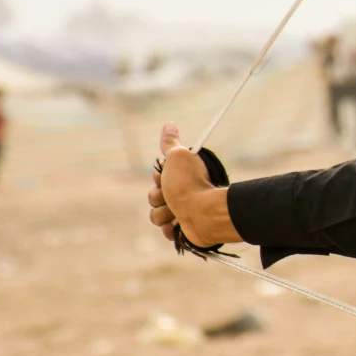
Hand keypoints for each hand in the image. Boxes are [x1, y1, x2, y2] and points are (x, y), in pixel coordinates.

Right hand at [148, 123, 239, 247]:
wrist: (203, 212)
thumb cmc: (190, 184)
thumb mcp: (178, 157)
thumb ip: (171, 143)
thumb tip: (169, 124)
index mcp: (179, 178)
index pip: (156, 179)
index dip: (158, 179)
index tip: (166, 177)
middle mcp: (180, 195)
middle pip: (152, 198)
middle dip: (159, 197)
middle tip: (173, 195)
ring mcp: (181, 214)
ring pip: (155, 216)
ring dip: (164, 213)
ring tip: (179, 211)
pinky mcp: (182, 231)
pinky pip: (165, 231)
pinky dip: (171, 229)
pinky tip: (181, 224)